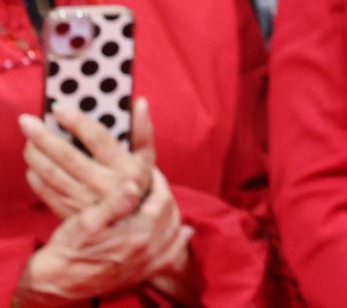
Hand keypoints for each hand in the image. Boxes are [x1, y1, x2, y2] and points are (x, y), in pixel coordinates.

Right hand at [11, 169, 192, 306]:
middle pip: (171, 215)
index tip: (150, 170)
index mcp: (138, 234)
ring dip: (172, 214)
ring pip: (174, 233)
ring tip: (162, 201)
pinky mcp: (141, 273)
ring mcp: (146, 263)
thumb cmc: (68, 248)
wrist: (57, 282)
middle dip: (165, 195)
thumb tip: (133, 185)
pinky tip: (184, 232)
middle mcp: (148, 250)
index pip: (162, 200)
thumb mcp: (85, 221)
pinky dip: (179, 241)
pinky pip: (171, 255)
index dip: (159, 181)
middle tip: (155, 184)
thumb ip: (113, 203)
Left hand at [18, 98, 155, 220]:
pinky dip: (35, 176)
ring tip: (28, 138)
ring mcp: (84, 200)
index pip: (98, 139)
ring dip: (35, 154)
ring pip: (52, 173)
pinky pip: (45, 192)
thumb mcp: (146, 157)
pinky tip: (33, 162)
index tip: (58, 108)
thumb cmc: (136, 180)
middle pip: (68, 155)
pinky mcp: (70, 212)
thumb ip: (143, 130)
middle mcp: (104, 184)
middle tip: (27, 120)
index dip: (78, 122)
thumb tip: (139, 102)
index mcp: (125, 167)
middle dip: (44, 136)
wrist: (130, 222)